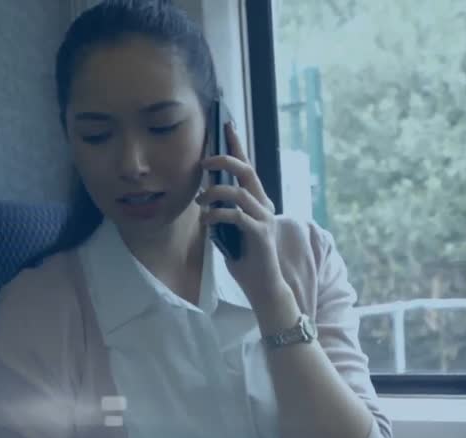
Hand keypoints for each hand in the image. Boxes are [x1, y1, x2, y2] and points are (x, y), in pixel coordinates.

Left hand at [195, 120, 288, 308]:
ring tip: (200, 200)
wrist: (264, 285)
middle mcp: (264, 205)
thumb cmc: (246, 258)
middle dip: (225, 160)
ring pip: (239, 192)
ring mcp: (264, 218)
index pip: (247, 167)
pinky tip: (207, 219)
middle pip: (247, 171)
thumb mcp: (230, 229)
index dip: (237, 145)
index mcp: (258, 201)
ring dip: (215, 192)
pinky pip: (236, 216)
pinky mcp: (260, 234)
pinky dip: (217, 214)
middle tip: (204, 161)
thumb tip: (205, 194)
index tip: (226, 124)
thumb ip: (223, 209)